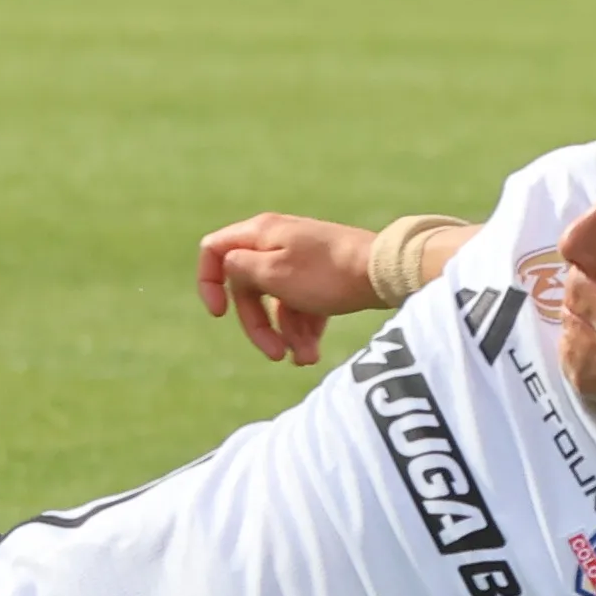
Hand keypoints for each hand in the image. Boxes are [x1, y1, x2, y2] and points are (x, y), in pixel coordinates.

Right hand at [194, 211, 378, 366]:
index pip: (214, 251)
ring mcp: (300, 259)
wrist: (386, 272)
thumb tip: (226, 267)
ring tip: (305, 360)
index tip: (219, 313)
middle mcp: (277, 242)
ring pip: (276, 302)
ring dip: (285, 334)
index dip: (208, 283)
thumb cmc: (327, 274)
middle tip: (273, 354)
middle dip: (258, 325)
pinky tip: (314, 350)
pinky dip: (304, 328)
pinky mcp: (322, 276)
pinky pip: (301, 304)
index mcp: (260, 234)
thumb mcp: (273, 273)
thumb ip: (239, 269)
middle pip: (247, 288)